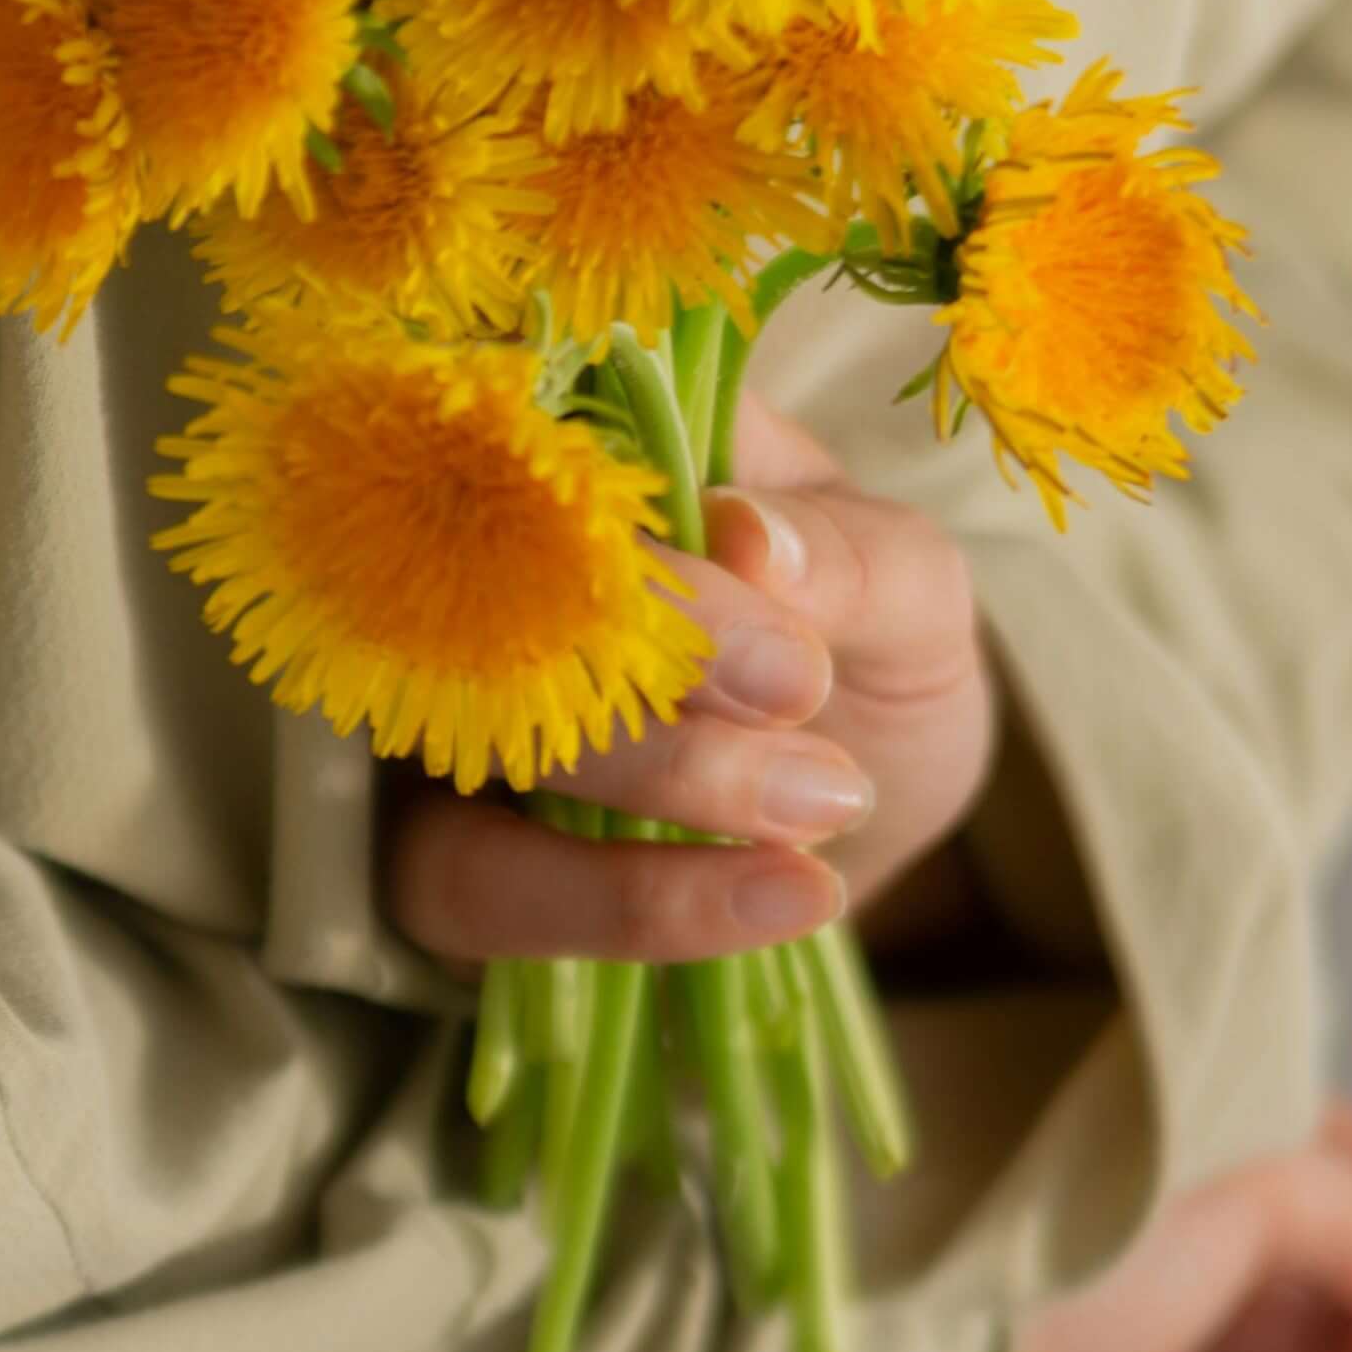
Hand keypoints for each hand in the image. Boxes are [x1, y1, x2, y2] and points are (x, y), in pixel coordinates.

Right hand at [386, 393, 996, 968]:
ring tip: (823, 808)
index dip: (638, 548)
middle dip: (656, 667)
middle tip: (808, 702)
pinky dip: (626, 903)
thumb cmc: (871, 653)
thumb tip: (747, 538)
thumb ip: (854, 558)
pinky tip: (784, 898)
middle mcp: (476, 564)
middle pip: (487, 589)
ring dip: (653, 780)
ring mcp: (442, 712)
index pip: (540, 453)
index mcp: (585, 448)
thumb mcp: (911, 593)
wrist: (873, 805)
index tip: (786, 650)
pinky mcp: (440, 855)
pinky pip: (467, 888)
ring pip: (468, 743)